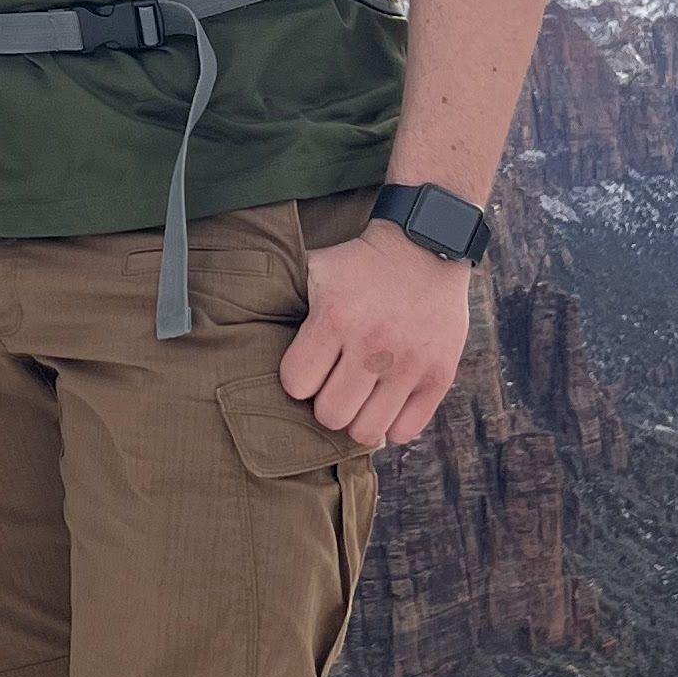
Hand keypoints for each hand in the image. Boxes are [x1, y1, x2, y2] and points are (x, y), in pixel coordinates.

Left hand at [279, 222, 470, 448]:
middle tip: (335, 386)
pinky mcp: (440, 373)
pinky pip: (407, 430)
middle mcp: (373, 344)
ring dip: (358, 419)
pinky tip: (387, 403)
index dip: (299, 379)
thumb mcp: (316, 269)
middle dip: (327, 403)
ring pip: (367, 430)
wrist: (426, 246)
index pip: (297, 384)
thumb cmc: (360, 263)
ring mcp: (410, 362)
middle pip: (331, 414)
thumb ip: (283, 300)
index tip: (311, 366)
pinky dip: (393, 424)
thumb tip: (236, 326)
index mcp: (336, 317)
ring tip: (360, 398)